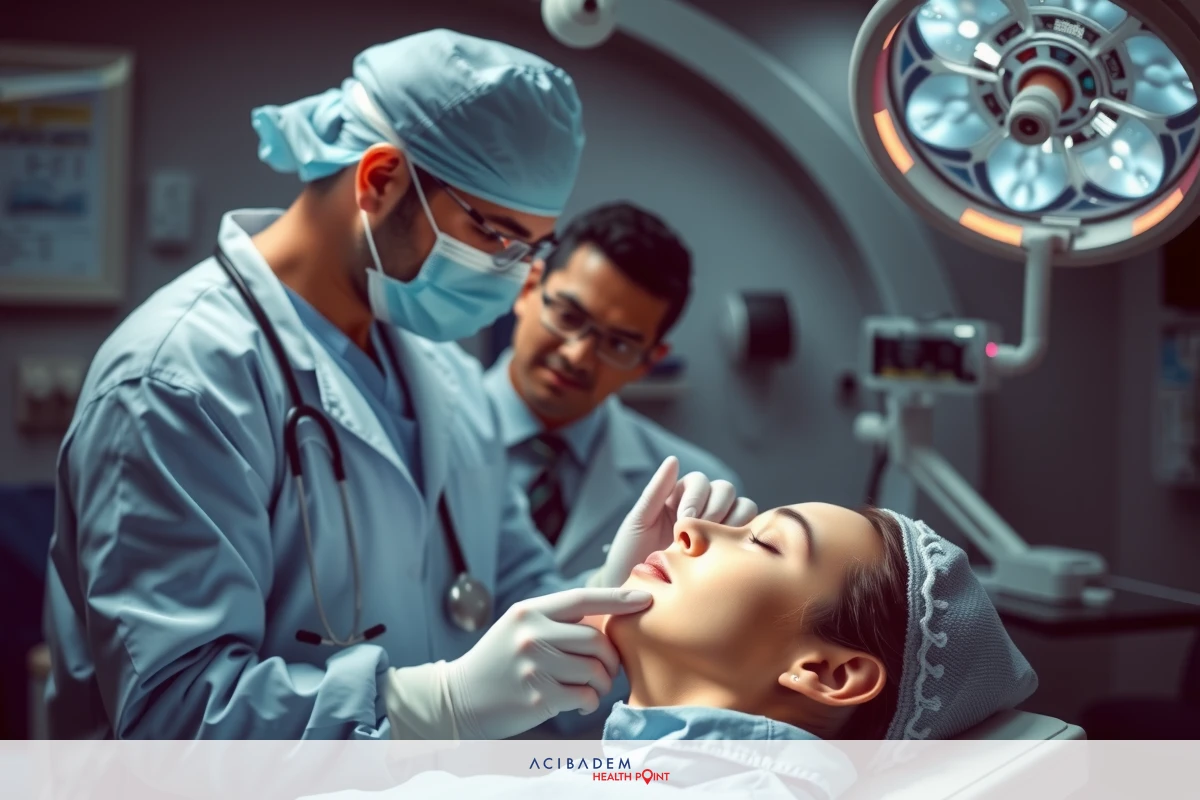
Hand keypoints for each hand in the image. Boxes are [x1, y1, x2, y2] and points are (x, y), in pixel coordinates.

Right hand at [444, 587, 651, 738]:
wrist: (457, 698)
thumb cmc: (498, 662)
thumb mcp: (519, 628)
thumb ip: (556, 621)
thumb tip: (607, 621)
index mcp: (529, 612)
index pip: (583, 598)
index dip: (618, 598)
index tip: (644, 599)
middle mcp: (532, 635)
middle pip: (596, 640)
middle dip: (610, 658)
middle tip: (605, 669)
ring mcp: (534, 666)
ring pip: (595, 671)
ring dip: (601, 683)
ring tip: (588, 687)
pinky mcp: (538, 697)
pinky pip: (585, 697)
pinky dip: (589, 702)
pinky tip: (578, 703)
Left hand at [592, 457, 757, 588]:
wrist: (636, 593)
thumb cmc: (632, 554)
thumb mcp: (639, 521)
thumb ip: (656, 491)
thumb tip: (673, 459)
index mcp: (679, 496)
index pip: (701, 481)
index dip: (696, 498)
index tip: (684, 521)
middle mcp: (702, 507)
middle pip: (725, 490)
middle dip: (715, 508)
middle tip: (698, 534)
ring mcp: (718, 527)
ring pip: (743, 507)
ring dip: (732, 521)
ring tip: (711, 544)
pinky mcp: (730, 547)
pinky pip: (748, 532)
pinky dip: (743, 537)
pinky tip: (724, 553)